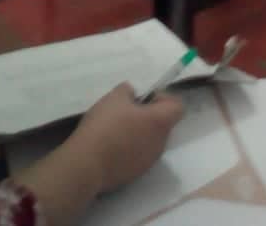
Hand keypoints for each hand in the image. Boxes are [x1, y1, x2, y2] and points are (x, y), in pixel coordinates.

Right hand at [69, 85, 183, 195]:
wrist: (87, 164)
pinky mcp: (135, 174)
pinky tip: (109, 148)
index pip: (178, 107)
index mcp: (160, 122)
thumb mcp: (114, 97)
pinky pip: (138, 156)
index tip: (144, 98)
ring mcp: (149, 161)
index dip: (164, 99)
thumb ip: (128, 91)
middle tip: (125, 112)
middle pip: (162, 124)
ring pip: (149, 141)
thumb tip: (132, 95)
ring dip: (138, 134)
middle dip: (147, 116)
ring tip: (114, 131)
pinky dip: (128, 150)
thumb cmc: (105, 126)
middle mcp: (160, 143)